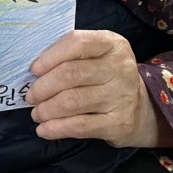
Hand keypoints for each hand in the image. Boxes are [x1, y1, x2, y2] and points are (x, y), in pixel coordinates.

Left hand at [26, 30, 172, 148]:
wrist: (142, 107)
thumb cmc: (106, 75)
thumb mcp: (97, 55)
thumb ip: (71, 55)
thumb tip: (36, 70)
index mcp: (111, 43)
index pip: (77, 43)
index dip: (51, 56)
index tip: (34, 70)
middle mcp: (119, 67)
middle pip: (71, 74)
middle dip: (43, 87)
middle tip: (31, 96)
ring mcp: (121, 96)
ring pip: (73, 101)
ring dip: (47, 109)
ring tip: (36, 113)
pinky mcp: (119, 123)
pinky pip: (80, 126)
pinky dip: (57, 128)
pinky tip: (45, 129)